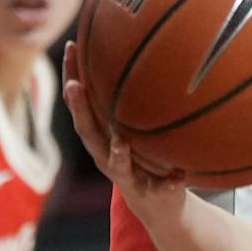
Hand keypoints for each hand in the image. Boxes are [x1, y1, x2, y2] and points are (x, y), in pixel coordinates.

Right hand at [61, 42, 186, 225]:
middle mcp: (106, 155)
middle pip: (87, 132)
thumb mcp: (137, 124)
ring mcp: (127, 177)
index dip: (72, 76)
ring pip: (116, 166)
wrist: (160, 206)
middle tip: (74, 87)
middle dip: (79, 109)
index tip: (70, 46)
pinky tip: (181, 176)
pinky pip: (159, 188)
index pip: (81, 103)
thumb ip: (134, 97)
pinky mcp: (149, 194)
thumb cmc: (146, 157)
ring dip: (117, 153)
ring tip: (121, 142)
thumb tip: (143, 45)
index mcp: (102, 135)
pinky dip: (169, 182)